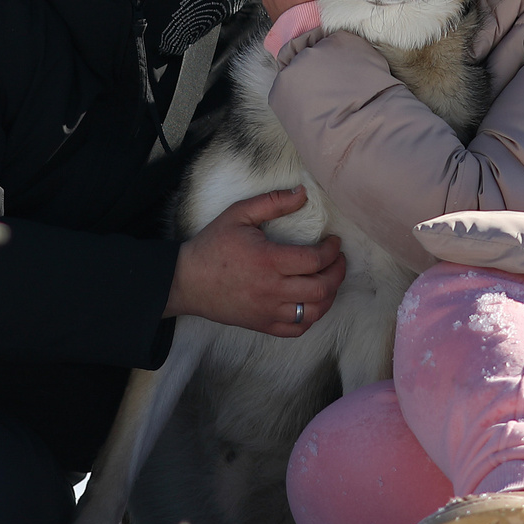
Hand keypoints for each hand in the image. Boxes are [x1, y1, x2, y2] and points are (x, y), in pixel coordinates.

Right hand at [164, 187, 345, 336]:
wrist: (186, 281)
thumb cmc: (212, 246)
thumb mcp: (239, 214)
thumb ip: (273, 202)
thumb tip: (302, 193)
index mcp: (269, 261)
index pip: (315, 260)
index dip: (332, 251)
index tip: (334, 242)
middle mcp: (273, 290)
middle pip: (322, 289)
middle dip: (338, 273)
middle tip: (338, 260)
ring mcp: (268, 311)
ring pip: (314, 312)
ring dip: (329, 296)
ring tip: (329, 280)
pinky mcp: (262, 325)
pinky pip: (297, 330)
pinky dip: (312, 318)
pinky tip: (312, 302)